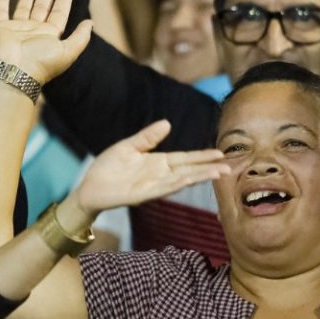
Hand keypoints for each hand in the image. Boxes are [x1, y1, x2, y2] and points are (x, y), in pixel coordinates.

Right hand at [0, 0, 93, 83]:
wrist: (14, 72)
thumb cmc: (41, 63)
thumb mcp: (68, 51)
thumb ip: (80, 37)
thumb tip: (90, 22)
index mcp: (50, 36)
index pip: (59, 13)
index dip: (64, 0)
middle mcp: (34, 32)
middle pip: (42, 8)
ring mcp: (17, 29)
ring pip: (23, 8)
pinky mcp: (0, 28)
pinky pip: (0, 10)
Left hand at [68, 120, 227, 213]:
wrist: (90, 187)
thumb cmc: (108, 167)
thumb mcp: (129, 146)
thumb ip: (148, 137)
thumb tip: (167, 123)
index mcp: (158, 162)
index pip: (186, 158)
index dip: (202, 156)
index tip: (220, 153)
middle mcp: (160, 175)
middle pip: (190, 170)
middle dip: (209, 168)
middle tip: (229, 166)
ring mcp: (153, 186)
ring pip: (182, 180)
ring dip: (200, 177)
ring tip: (218, 173)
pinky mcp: (143, 195)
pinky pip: (164, 189)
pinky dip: (178, 183)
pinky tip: (191, 179)